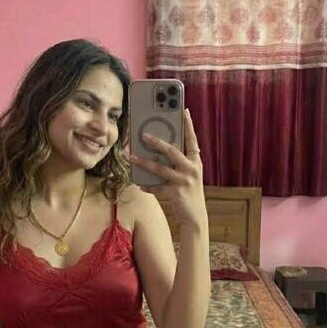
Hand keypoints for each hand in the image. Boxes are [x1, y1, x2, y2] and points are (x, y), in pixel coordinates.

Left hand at [130, 109, 206, 225]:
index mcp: (195, 161)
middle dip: (157, 142)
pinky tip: (139, 183)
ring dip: (144, 162)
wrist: (195, 215)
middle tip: (144, 135)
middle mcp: (191, 169)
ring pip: (160, 168)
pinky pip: (157, 187)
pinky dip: (147, 185)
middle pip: (172, 151)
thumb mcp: (189, 174)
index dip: (188, 125)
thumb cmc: (189, 192)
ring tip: (131, 156)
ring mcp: (184, 181)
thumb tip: (159, 149)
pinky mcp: (176, 193)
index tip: (184, 111)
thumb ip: (179, 162)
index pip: (192, 139)